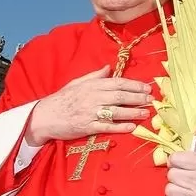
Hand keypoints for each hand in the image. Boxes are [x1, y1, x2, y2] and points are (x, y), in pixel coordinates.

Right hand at [25, 66, 153, 145]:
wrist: (44, 116)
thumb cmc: (62, 99)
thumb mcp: (77, 82)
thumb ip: (95, 76)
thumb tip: (109, 68)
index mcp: (92, 85)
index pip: (117, 82)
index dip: (134, 84)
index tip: (147, 87)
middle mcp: (93, 97)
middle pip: (120, 96)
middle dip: (138, 97)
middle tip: (151, 99)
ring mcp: (90, 112)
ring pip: (116, 111)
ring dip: (133, 112)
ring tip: (146, 113)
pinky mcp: (87, 127)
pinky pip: (106, 126)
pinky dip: (120, 127)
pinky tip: (132, 127)